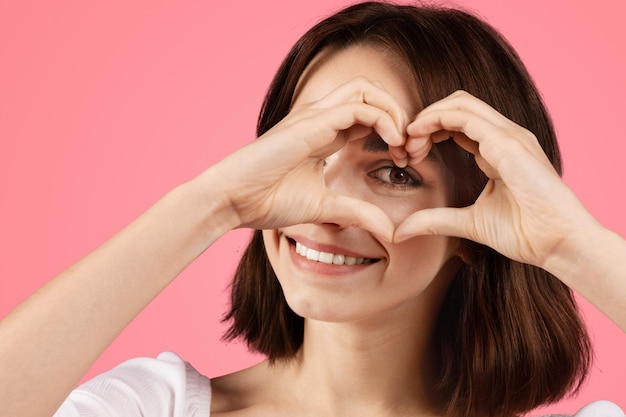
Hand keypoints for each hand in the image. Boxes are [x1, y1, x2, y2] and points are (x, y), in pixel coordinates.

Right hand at [208, 77, 408, 240]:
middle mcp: (321, 119)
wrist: (232, 199)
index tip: (406, 160)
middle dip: (399, 113)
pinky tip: (393, 141)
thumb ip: (358, 212)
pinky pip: (357, 106)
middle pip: (371, 92)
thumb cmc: (267, 200)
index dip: (394, 131)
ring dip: (393, 110)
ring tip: (403, 141)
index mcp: (325, 134)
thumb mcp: (325, 207)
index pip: (369, 114)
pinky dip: (383, 117)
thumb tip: (390, 231)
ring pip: (366, 89)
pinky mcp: (310, 122)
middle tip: (410, 146)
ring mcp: (314, 116)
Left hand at [395, 91, 595, 268]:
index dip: (428, 133)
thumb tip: (401, 230)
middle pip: (457, 106)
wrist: (560, 244)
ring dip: (427, 118)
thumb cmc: (526, 234)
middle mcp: (505, 136)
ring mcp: (509, 136)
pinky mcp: (508, 143)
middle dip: (425, 121)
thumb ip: (436, 220)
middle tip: (404, 147)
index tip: (408, 156)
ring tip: (408, 142)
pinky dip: (436, 120)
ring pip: (459, 104)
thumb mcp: (469, 223)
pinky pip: (465, 117)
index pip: (458, 124)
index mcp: (498, 150)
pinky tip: (418, 137)